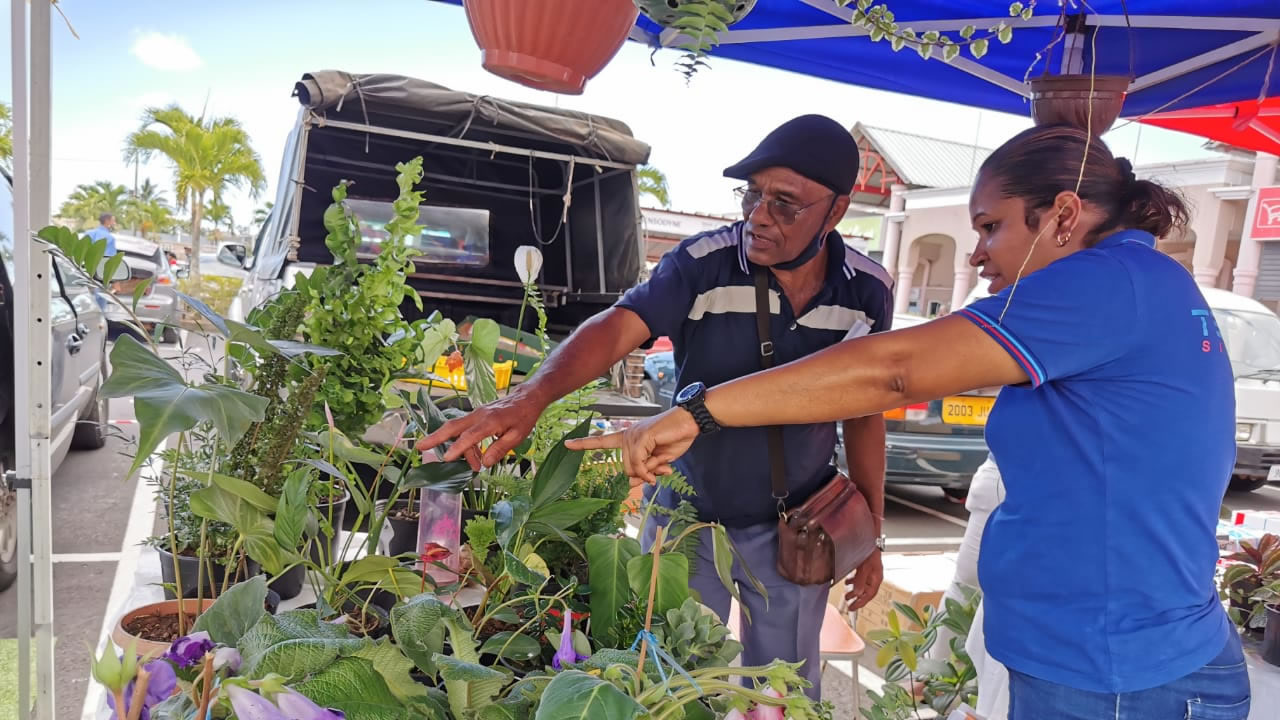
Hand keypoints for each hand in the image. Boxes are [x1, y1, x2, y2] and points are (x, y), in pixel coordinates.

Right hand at [414, 388, 545, 469]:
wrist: (527, 397)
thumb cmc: (524, 417)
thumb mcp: (517, 436)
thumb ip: (500, 449)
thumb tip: (484, 463)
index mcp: (490, 421)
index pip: (469, 436)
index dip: (458, 448)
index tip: (446, 458)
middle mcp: (479, 415)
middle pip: (452, 427)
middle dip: (435, 437)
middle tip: (419, 446)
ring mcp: (476, 413)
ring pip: (456, 428)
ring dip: (456, 447)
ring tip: (473, 466)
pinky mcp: (476, 415)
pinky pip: (464, 428)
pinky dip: (462, 441)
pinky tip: (474, 455)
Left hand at [565, 407, 699, 483]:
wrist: (690, 423)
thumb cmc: (675, 438)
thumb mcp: (659, 460)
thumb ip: (646, 469)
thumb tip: (635, 482)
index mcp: (629, 438)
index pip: (602, 441)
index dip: (584, 444)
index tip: (566, 444)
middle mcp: (628, 435)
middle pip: (625, 468)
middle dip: (643, 473)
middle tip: (660, 468)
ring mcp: (633, 435)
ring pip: (632, 467)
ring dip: (650, 471)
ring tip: (664, 462)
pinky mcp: (641, 436)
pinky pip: (639, 462)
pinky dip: (649, 469)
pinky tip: (662, 465)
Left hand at [844, 550, 882, 612]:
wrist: (871, 540)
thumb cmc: (871, 552)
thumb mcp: (864, 568)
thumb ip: (860, 581)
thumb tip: (857, 593)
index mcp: (876, 579)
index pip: (869, 595)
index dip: (861, 602)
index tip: (853, 608)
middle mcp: (874, 577)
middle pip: (866, 592)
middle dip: (857, 599)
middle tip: (849, 605)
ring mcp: (870, 572)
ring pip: (862, 585)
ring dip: (854, 591)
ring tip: (847, 595)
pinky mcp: (865, 567)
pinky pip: (859, 578)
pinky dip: (853, 581)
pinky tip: (848, 582)